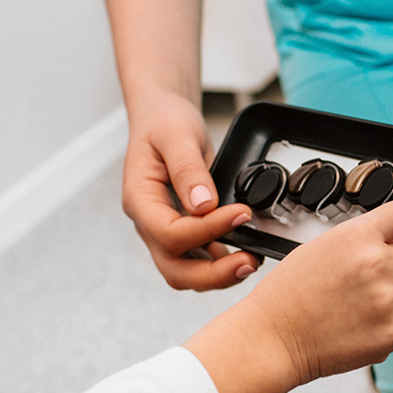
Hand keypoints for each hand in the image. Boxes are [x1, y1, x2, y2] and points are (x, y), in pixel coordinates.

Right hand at [123, 92, 259, 289]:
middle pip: (175, 269)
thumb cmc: (164, 123)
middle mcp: (150, 223)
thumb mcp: (177, 136)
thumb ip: (188, 170)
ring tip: (252, 261)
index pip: (170, 233)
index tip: (240, 214)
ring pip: (189, 271)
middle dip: (213, 274)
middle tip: (248, 262)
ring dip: (220, 274)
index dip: (208, 230)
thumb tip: (204, 204)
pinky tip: (244, 253)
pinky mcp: (185, 231)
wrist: (163, 117)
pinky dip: (223, 263)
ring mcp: (166, 231)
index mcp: (140, 201)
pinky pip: (202, 259)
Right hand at [184, 192, 392, 392]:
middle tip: (358, 285)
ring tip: (352, 310)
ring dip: (390, 300)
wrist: (272, 339)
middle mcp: (376, 263)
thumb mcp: (321, 248)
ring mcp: (387, 298)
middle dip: (392, 269)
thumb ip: (364, 240)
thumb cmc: (288, 296)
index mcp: (357, 237)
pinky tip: (364, 327)